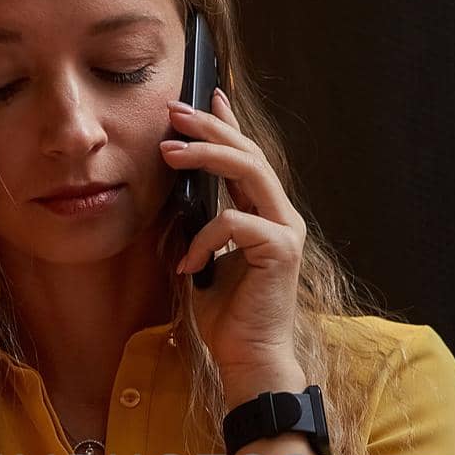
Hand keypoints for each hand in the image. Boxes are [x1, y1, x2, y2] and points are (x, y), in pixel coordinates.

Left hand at [162, 87, 307, 382]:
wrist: (248, 358)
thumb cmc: (227, 316)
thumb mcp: (204, 260)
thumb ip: (201, 226)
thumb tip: (180, 196)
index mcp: (265, 217)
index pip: (248, 159)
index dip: (229, 125)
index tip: (208, 96)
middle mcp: (281, 218)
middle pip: (249, 155)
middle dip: (210, 128)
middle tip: (174, 112)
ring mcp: (285, 232)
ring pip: (249, 173)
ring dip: (206, 156)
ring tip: (169, 151)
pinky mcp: (280, 251)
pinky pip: (234, 224)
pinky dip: (204, 239)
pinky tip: (188, 264)